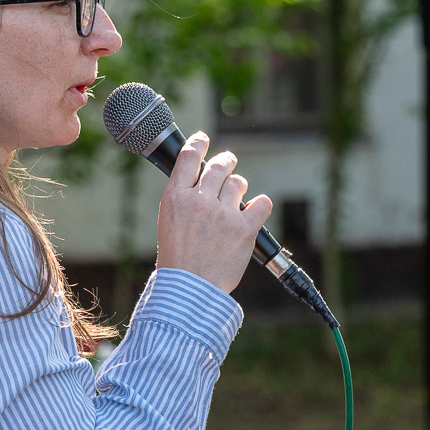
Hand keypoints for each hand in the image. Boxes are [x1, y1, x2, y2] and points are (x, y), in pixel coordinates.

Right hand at [155, 131, 272, 293]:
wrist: (189, 290)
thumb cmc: (178, 260)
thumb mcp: (168, 223)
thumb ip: (184, 200)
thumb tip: (202, 181)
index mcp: (175, 198)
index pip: (188, 157)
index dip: (199, 144)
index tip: (204, 139)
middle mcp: (199, 201)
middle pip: (218, 166)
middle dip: (226, 162)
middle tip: (229, 162)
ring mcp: (222, 214)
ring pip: (238, 183)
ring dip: (239, 188)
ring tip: (236, 200)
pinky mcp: (243, 228)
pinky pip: (261, 203)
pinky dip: (260, 205)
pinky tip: (256, 210)